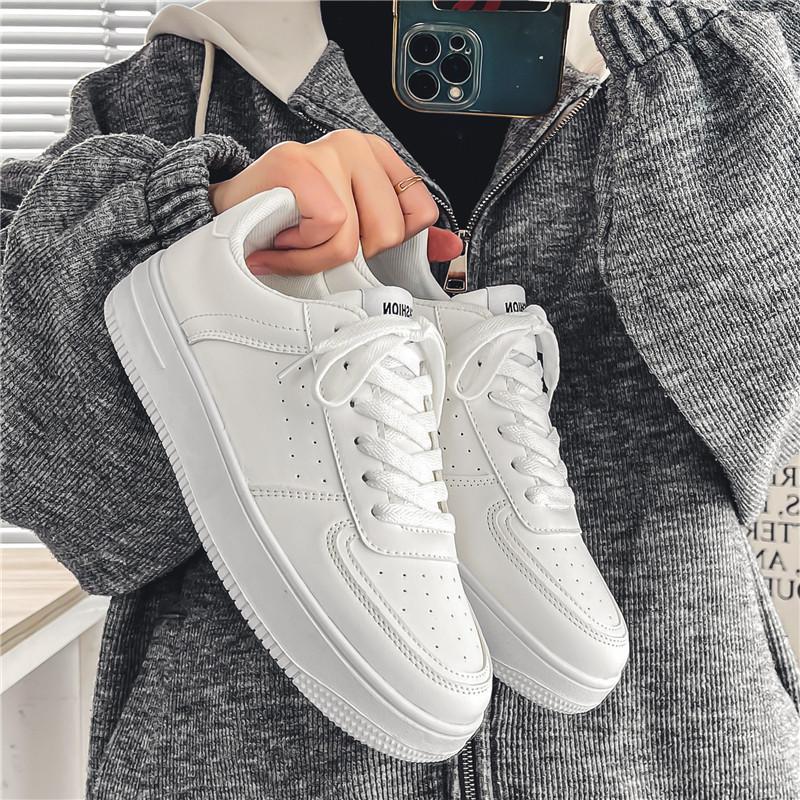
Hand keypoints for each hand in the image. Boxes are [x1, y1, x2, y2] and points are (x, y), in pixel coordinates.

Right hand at [209, 130, 462, 275]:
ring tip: (292, 239)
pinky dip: (298, 253)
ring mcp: (326, 152)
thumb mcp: (352, 229)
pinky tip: (278, 237)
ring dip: (315, 257)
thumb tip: (449, 248)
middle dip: (347, 254)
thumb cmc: (287, 226)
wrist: (223, 216)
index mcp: (376, 158)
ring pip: (353, 238)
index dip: (386, 241)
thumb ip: (402, 235)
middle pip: (387, 233)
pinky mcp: (298, 165)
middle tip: (312, 241)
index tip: (351, 239)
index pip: (420, 212)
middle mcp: (355, 146)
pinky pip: (326, 232)